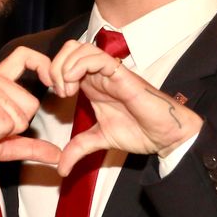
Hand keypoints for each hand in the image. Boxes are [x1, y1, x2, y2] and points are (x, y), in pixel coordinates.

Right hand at [0, 46, 59, 167]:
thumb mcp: (5, 143)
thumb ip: (31, 145)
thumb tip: (56, 154)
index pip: (25, 57)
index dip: (44, 65)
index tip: (53, 85)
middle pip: (32, 102)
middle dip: (18, 124)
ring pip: (20, 116)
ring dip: (4, 132)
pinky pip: (6, 124)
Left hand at [49, 40, 203, 175]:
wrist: (164, 135)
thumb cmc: (138, 131)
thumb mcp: (99, 140)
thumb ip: (78, 149)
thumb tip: (60, 168)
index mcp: (92, 83)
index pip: (65, 60)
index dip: (52, 71)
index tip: (52, 94)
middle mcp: (99, 73)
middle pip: (70, 48)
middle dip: (55, 66)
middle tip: (59, 91)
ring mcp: (109, 72)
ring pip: (80, 48)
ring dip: (65, 66)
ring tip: (66, 91)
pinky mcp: (121, 74)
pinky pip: (97, 57)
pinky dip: (79, 65)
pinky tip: (74, 84)